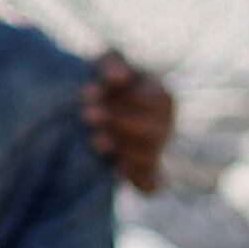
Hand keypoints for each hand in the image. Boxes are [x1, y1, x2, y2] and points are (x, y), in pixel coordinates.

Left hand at [81, 58, 175, 192]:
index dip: (126, 98)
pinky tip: (114, 170)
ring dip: (123, 150)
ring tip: (94, 141)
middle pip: (153, 131)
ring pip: (150, 157)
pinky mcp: (143, 176)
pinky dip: (136, 179)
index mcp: (161, 98)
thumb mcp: (104, 64)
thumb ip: (111, 63)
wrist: (89, 116)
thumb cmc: (101, 84)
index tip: (87, 92)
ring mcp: (155, 154)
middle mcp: (163, 127)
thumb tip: (119, 78)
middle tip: (85, 115)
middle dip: (119, 123)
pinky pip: (149, 184)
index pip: (156, 101)